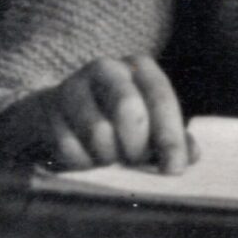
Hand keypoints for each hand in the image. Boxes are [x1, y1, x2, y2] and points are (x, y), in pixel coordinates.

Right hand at [0, 56, 192, 173]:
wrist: (59, 117)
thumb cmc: (116, 124)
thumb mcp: (149, 126)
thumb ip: (173, 139)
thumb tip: (191, 156)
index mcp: (138, 67)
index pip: (160, 97)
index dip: (170, 137)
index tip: (173, 169)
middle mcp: (106, 68)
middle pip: (128, 109)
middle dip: (135, 146)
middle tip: (134, 161)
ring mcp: (72, 86)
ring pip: (98, 132)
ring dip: (107, 157)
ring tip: (109, 159)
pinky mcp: (47, 110)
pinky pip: (70, 148)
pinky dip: (82, 162)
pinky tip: (85, 159)